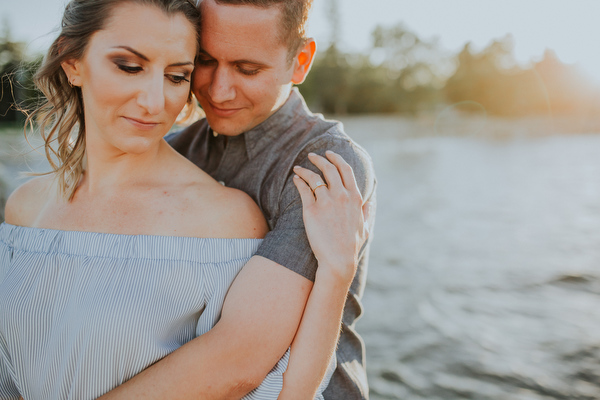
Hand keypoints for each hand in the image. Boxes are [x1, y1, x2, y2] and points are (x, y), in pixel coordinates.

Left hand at [293, 151, 369, 282]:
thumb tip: (370, 201)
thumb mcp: (365, 227)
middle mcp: (341, 196)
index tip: (329, 154)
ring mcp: (326, 202)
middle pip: (329, 169)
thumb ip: (367, 211)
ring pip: (314, 177)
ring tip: (298, 168)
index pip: (346, 170)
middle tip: (312, 155)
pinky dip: (299, 181)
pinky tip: (296, 179)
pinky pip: (304, 189)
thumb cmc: (351, 246)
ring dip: (305, 169)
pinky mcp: (312, 210)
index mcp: (355, 198)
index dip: (337, 159)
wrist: (338, 260)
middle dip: (320, 159)